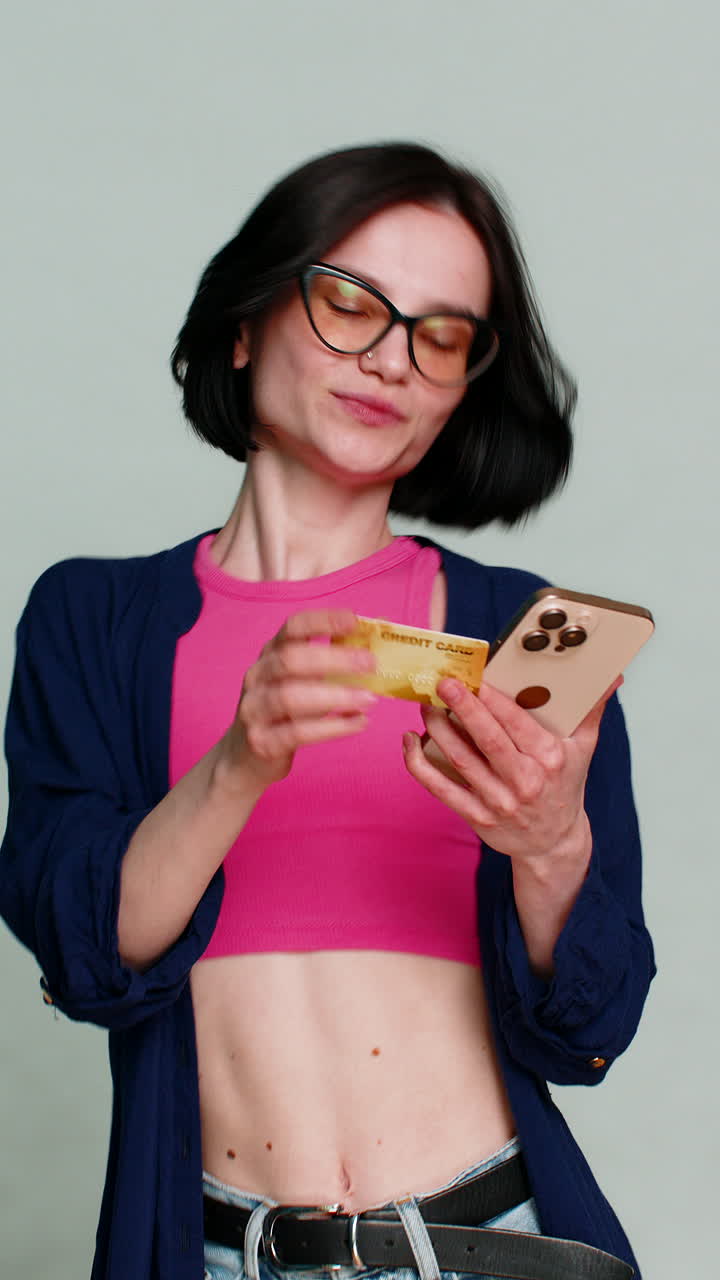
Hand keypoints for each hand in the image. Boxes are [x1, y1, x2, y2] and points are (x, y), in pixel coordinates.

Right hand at [222, 610, 376, 788]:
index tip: (354, 620)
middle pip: (291, 660)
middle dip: (334, 659)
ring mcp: (255, 709)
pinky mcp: (262, 741)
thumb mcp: (300, 680)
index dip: (322, 620)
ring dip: (335, 696)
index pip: (292, 628)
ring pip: (290, 697)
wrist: (245, 758)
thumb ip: (329, 661)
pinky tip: (358, 723)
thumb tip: (376, 638)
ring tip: (368, 699)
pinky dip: (332, 728)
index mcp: (270, 654)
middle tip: (370, 664)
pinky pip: (297, 732)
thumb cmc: (283, 712)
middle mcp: (258, 677)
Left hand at [402, 676, 620, 863]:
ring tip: (425, 703)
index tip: (476, 675)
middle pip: (487, 740)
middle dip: (464, 708)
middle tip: (444, 682)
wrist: (553, 843)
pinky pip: (441, 788)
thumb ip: (590, 710)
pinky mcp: (476, 817)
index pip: (518, 724)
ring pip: (461, 760)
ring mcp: (498, 801)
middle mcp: (524, 781)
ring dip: (438, 729)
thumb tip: (610, 676)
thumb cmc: (564, 787)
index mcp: (550, 759)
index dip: (494, 699)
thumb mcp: (584, 749)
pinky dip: (419, 765)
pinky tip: (409, 741)